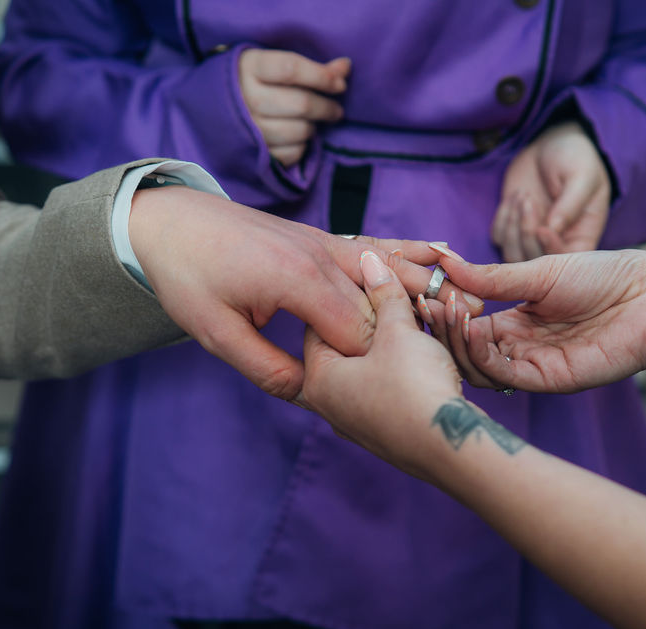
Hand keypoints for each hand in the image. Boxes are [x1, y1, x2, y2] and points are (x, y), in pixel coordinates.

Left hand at [128, 187, 481, 400]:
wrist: (172, 218)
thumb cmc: (188, 276)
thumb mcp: (215, 333)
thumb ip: (265, 367)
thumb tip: (304, 393)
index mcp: (297, 282)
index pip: (358, 330)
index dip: (378, 362)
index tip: (398, 386)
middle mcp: (322, 257)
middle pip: (385, 299)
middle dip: (421, 325)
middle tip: (465, 343)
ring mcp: (327, 243)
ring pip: (391, 264)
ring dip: (429, 286)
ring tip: (473, 302)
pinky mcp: (325, 239)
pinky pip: (377, 243)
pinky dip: (410, 250)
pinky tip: (441, 253)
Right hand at [238, 48, 350, 166]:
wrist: (214, 108)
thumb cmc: (256, 82)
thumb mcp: (274, 65)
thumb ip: (311, 68)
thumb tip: (345, 68)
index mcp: (249, 67)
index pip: (291, 69)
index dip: (321, 76)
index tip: (340, 84)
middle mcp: (245, 97)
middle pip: (300, 104)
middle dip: (326, 108)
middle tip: (336, 110)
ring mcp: (248, 128)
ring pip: (299, 131)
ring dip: (312, 128)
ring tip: (311, 122)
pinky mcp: (253, 154)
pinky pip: (291, 153)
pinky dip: (301, 147)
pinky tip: (296, 137)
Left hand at [302, 251, 463, 479]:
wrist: (453, 448)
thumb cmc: (415, 388)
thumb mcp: (399, 331)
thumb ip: (384, 294)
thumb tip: (370, 262)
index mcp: (319, 378)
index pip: (319, 321)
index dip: (347, 294)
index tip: (373, 278)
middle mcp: (331, 404)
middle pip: (344, 346)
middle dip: (371, 318)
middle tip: (395, 295)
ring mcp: (357, 423)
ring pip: (367, 369)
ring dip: (388, 345)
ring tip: (413, 323)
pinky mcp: (385, 433)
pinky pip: (385, 389)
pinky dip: (398, 368)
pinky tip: (420, 355)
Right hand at [423, 247, 645, 392]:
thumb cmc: (607, 276)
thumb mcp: (540, 272)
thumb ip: (493, 278)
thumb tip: (445, 263)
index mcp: (517, 321)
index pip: (466, 326)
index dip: (443, 313)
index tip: (420, 293)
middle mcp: (522, 347)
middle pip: (466, 352)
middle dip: (441, 330)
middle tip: (423, 306)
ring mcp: (535, 365)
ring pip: (479, 369)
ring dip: (455, 343)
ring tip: (444, 312)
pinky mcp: (551, 380)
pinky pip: (505, 377)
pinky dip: (481, 356)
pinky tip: (469, 330)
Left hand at [491, 122, 610, 260]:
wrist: (551, 142)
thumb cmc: (575, 158)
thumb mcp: (582, 175)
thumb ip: (571, 202)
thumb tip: (553, 229)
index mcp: (582, 237)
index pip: (566, 261)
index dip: (551, 251)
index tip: (543, 228)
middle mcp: (556, 243)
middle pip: (534, 263)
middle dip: (526, 233)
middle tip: (528, 199)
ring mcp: (531, 238)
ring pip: (512, 255)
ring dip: (511, 227)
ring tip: (522, 196)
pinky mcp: (511, 227)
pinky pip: (498, 238)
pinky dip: (502, 218)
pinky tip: (514, 195)